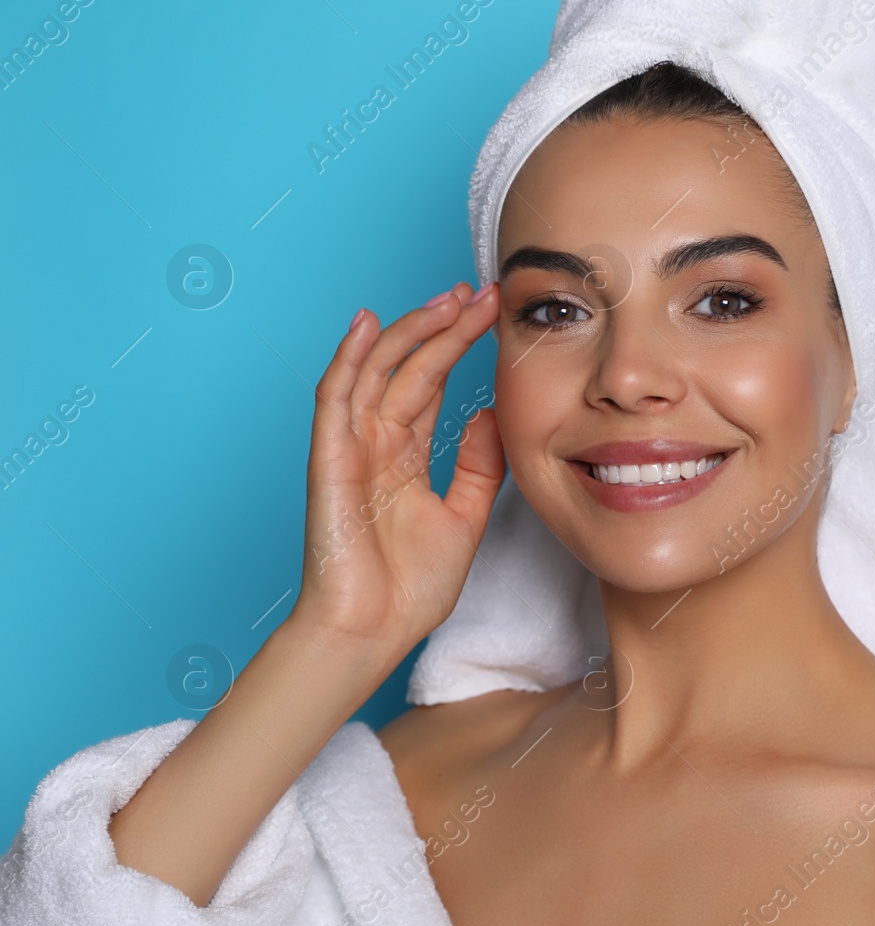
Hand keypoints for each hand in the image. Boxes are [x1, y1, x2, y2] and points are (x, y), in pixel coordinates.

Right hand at [290, 281, 505, 660]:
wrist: (372, 633)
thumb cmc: (409, 589)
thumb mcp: (465, 517)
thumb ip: (479, 467)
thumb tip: (493, 416)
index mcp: (405, 458)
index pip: (432, 386)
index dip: (459, 346)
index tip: (493, 314)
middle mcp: (376, 445)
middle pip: (410, 369)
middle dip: (444, 327)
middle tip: (480, 292)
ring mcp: (351, 449)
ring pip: (376, 372)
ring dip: (409, 331)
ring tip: (447, 297)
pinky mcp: (330, 460)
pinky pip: (336, 399)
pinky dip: (350, 359)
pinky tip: (369, 325)